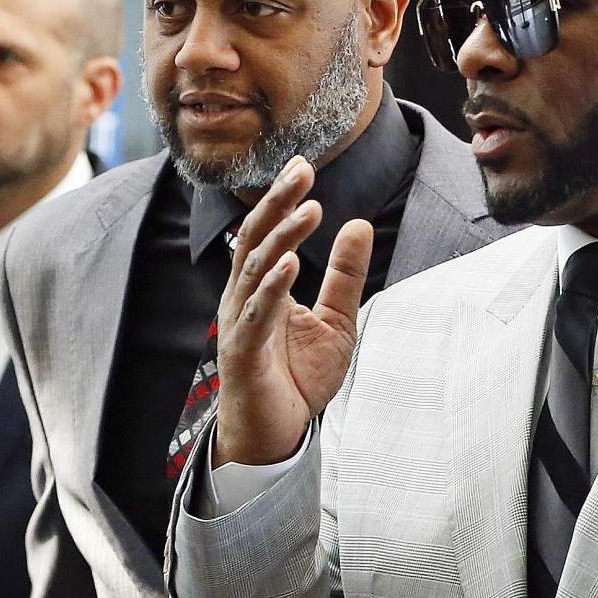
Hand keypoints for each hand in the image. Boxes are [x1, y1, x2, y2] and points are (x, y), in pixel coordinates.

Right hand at [213, 155, 373, 466]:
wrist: (276, 432)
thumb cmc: (298, 377)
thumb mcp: (336, 320)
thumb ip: (345, 275)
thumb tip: (357, 223)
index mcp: (264, 287)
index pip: (268, 232)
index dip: (283, 199)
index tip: (303, 165)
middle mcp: (246, 297)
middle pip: (256, 239)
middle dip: (278, 203)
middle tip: (302, 171)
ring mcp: (241, 322)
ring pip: (256, 268)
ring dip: (282, 237)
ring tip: (308, 209)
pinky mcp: (244, 351)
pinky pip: (258, 313)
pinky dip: (273, 286)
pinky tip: (289, 264)